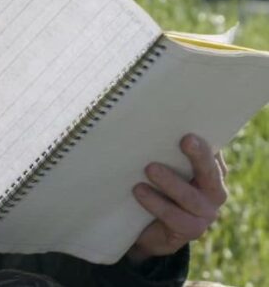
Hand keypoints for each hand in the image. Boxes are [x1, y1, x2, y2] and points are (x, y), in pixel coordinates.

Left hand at [126, 134, 228, 262]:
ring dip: (170, 182)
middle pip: (211, 173)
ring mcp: (205, 213)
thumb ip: (164, 148)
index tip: (192, 129)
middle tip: (186, 140)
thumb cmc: (155, 184)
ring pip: (191, 198)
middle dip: (199, 156)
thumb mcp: (162, 164)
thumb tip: (149, 121)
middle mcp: (213, 191)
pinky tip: (139, 190)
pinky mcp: (190, 230)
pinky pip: (175, 217)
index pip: (213, 153)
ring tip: (149, 168)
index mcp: (211, 170)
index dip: (206, 142)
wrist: (145, 227)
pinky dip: (156, 203)